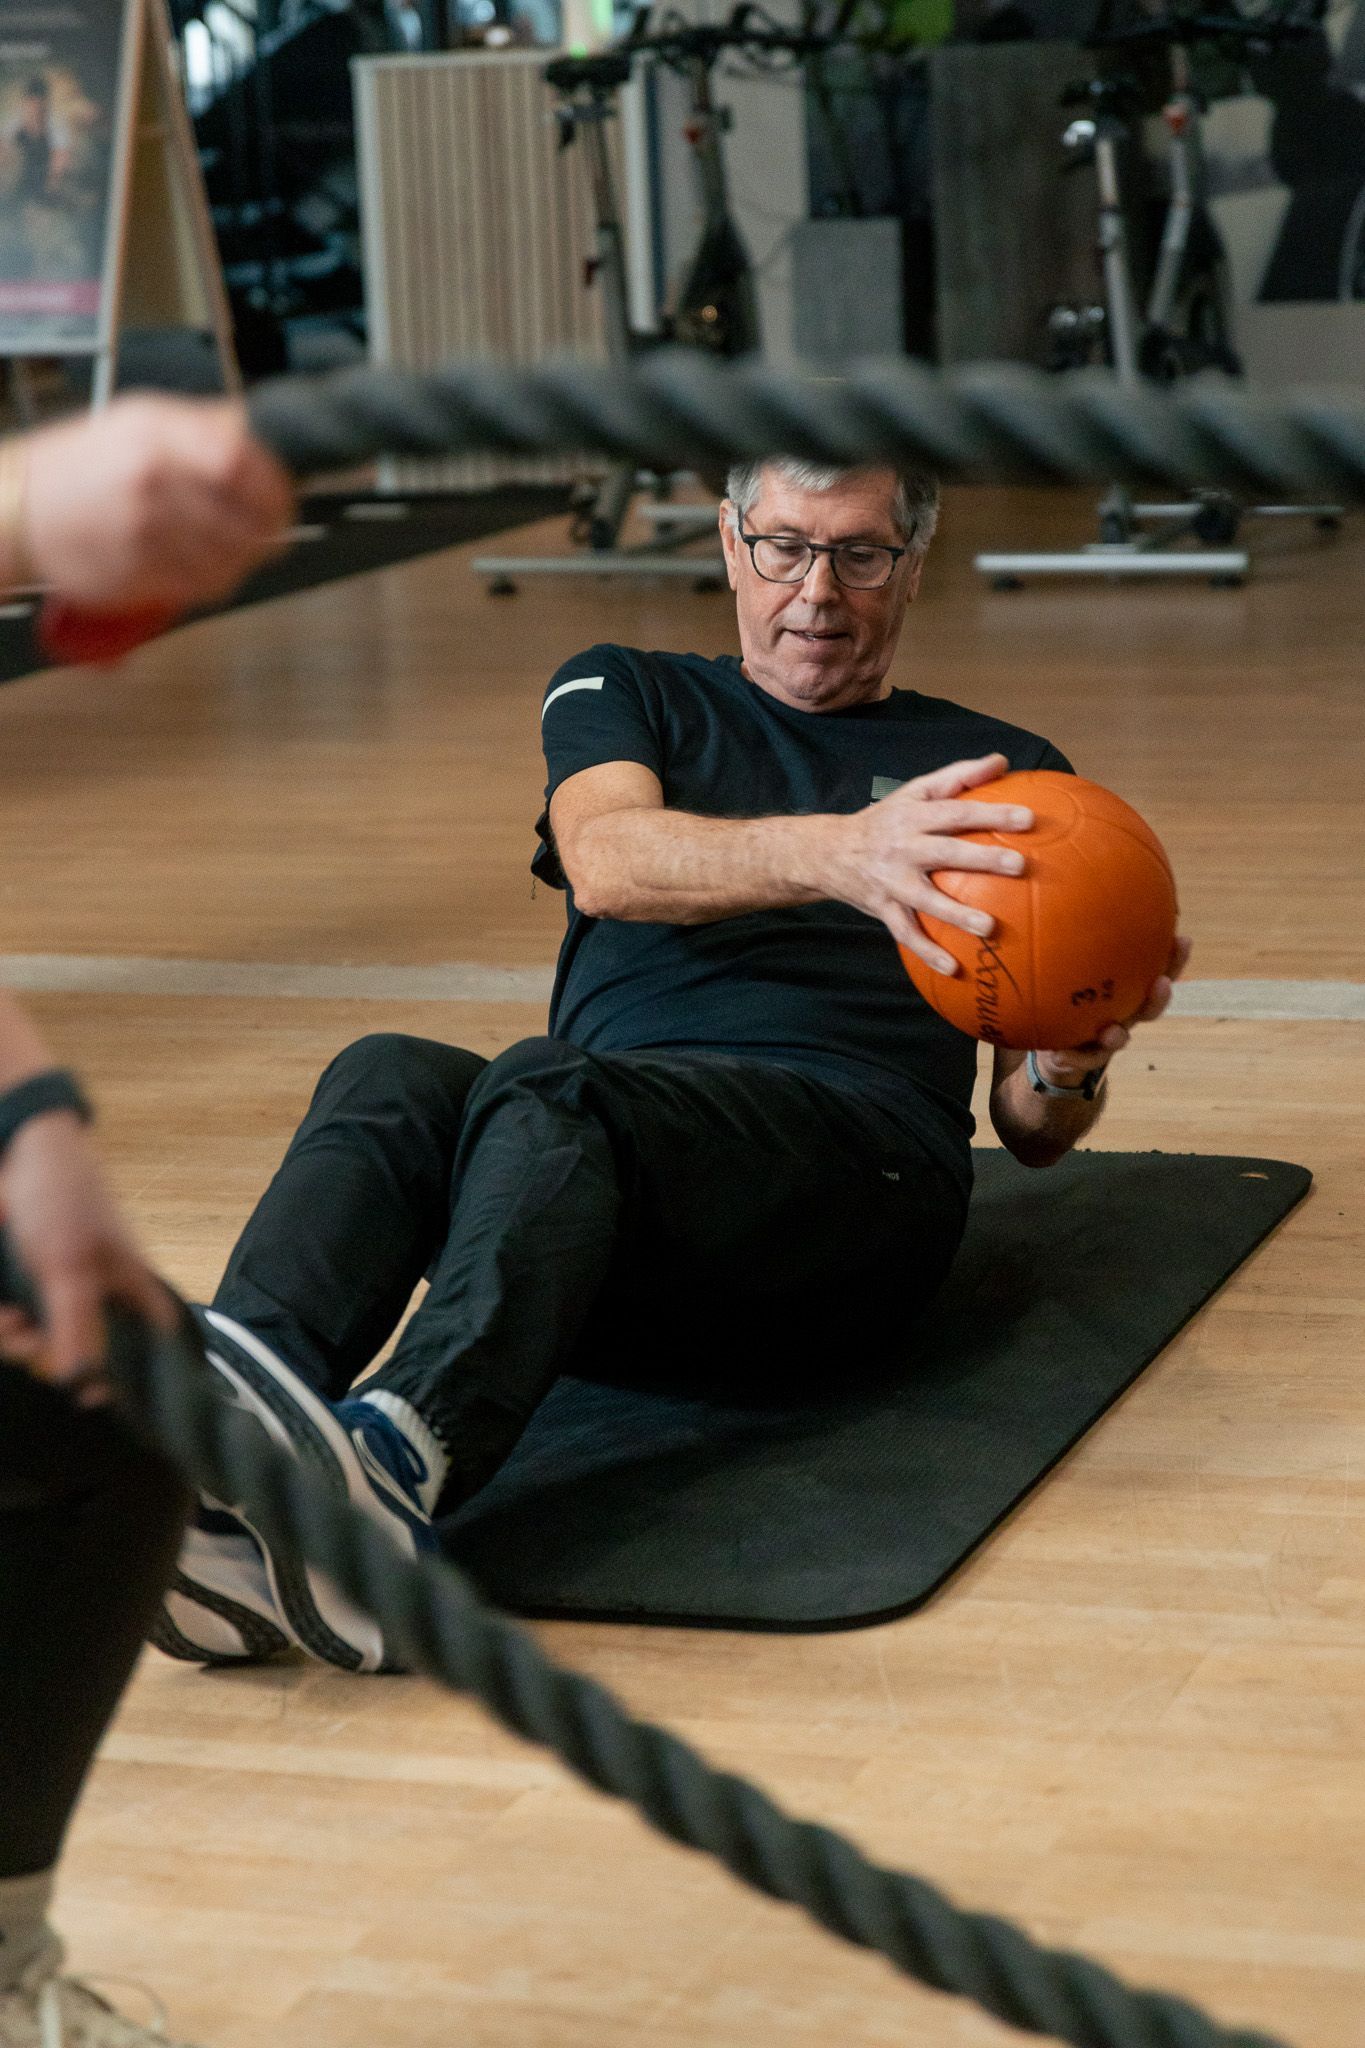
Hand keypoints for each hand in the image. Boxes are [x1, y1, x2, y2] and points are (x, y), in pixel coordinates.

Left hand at [0, 1110, 174, 1401]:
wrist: (18, 1151)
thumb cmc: (61, 1199)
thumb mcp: (68, 1268)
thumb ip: (77, 1327)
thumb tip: (81, 1385)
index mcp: (133, 1295)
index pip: (147, 1358)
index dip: (123, 1382)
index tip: (86, 1394)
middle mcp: (104, 1300)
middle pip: (84, 1358)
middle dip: (47, 1357)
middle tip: (25, 1340)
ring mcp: (66, 1295)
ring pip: (45, 1344)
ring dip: (18, 1340)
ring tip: (7, 1320)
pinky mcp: (33, 1289)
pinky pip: (21, 1324)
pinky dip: (9, 1323)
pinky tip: (4, 1312)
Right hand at [17, 395, 294, 611]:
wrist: (18, 508)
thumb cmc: (80, 464)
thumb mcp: (138, 420)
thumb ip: (201, 427)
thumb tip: (255, 433)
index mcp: (156, 436)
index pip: (240, 461)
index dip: (275, 486)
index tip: (284, 499)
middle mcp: (150, 482)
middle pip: (244, 519)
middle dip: (268, 531)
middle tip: (272, 534)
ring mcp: (142, 533)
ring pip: (227, 561)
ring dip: (242, 561)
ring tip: (236, 552)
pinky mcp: (134, 576)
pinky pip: (197, 588)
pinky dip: (211, 582)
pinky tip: (204, 569)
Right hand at [831, 752, 1033, 971]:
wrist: (828, 852)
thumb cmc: (884, 820)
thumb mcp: (914, 792)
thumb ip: (958, 776)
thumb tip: (1002, 761)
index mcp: (914, 816)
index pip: (957, 812)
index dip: (992, 814)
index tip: (1028, 819)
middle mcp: (902, 847)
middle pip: (945, 852)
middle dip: (981, 858)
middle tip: (1019, 865)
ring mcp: (892, 881)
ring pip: (925, 899)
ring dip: (956, 914)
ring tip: (989, 928)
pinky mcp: (883, 908)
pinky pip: (906, 933)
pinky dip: (927, 952)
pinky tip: (954, 968)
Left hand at [1032, 935, 1191, 1090]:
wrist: (1053, 1041)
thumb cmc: (1063, 993)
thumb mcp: (1062, 960)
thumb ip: (1066, 934)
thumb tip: (1058, 890)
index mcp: (1125, 989)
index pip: (1155, 971)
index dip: (1173, 960)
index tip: (1182, 939)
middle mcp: (1122, 1014)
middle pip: (1150, 1007)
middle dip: (1159, 997)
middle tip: (1161, 984)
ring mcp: (1105, 1038)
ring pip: (1120, 1039)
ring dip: (1118, 1036)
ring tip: (1112, 1031)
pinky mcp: (1083, 1058)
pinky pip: (1079, 1059)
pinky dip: (1072, 1057)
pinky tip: (1060, 1053)